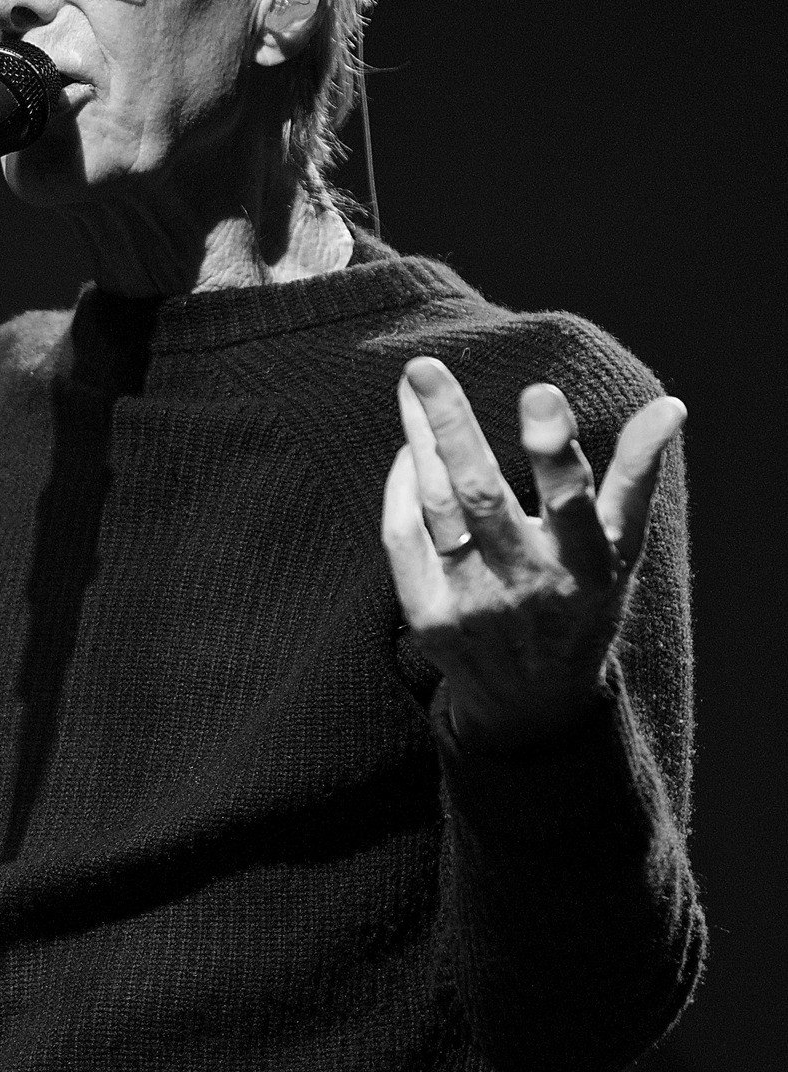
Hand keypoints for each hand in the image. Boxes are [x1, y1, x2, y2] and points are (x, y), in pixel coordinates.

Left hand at [382, 357, 685, 754]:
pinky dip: (402, 487)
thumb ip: (636, 478)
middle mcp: (526, 585)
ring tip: (414, 384)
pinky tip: (410, 448)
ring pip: (436, 507)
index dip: (556, 449)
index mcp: (585, 567)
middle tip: (422, 367)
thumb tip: (670, 406)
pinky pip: (404, 536)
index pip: (571, 502)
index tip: (539, 393)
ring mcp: (471, 602)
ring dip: (421, 440)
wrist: (530, 704)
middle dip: (452, 427)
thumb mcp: (621, 551)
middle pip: (481, 495)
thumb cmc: (583, 606)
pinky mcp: (427, 614)